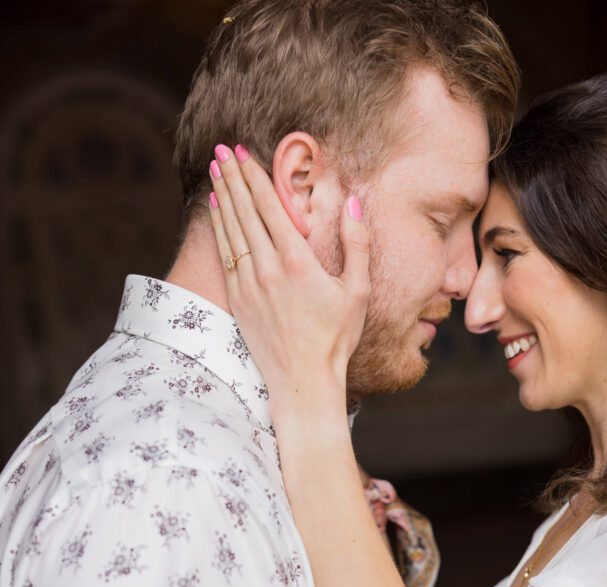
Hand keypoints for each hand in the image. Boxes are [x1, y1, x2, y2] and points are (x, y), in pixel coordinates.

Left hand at [208, 145, 369, 403]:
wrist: (303, 381)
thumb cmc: (336, 339)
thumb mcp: (357, 292)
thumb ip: (356, 244)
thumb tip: (353, 203)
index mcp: (297, 262)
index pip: (269, 207)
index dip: (253, 176)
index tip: (241, 152)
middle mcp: (267, 269)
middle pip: (244, 212)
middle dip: (231, 177)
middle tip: (221, 150)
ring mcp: (248, 285)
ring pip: (230, 230)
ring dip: (221, 197)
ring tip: (214, 172)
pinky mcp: (238, 301)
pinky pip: (225, 255)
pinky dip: (219, 229)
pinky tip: (216, 213)